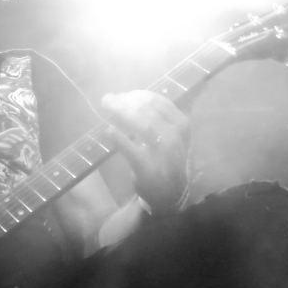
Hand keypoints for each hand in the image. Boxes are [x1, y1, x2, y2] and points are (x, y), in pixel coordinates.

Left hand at [101, 90, 190, 215]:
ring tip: (106, 105)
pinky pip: (130, 148)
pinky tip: (108, 130)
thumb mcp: (170, 135)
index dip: (138, 95)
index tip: (123, 95)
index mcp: (182, 124)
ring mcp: (163, 151)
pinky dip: (118, 137)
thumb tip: (126, 98)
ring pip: (140, 124)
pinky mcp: (148, 167)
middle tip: (108, 99)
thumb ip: (154, 117)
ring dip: (120, 111)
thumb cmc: (166, 159)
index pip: (159, 101)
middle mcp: (175, 135)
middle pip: (147, 110)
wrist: (170, 193)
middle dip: (125, 101)